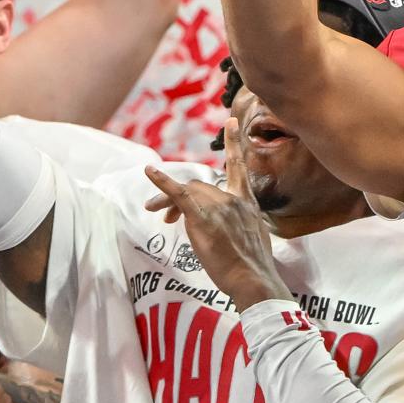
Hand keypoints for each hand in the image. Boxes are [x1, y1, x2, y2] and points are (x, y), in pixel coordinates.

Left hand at [141, 131, 289, 310]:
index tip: (230, 121)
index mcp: (247, 203)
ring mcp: (219, 207)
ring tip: (157, 217)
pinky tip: (149, 171)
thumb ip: (239, 223)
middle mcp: (234, 199)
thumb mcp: (251, 237)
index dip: (234, 143)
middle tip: (163, 217)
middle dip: (177, 197)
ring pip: (186, 192)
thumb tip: (227, 225)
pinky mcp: (203, 219)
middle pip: (198, 185)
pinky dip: (162, 182)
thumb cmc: (253, 267)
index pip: (239, 167)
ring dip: (167, 202)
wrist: (254, 281)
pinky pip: (178, 195)